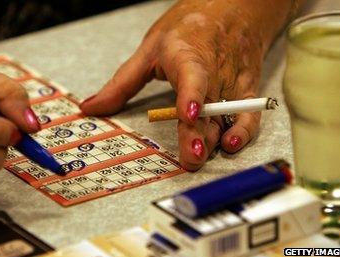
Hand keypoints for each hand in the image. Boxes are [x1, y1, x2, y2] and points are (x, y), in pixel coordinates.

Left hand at [80, 0, 291, 170]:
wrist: (235, 7)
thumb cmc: (190, 25)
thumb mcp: (149, 49)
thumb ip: (121, 83)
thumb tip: (90, 108)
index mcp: (187, 54)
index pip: (193, 76)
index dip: (192, 96)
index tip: (188, 115)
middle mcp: (214, 70)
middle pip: (208, 107)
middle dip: (200, 134)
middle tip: (191, 158)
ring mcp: (232, 80)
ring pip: (225, 116)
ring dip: (215, 139)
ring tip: (200, 158)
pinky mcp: (246, 89)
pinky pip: (249, 114)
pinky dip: (244, 130)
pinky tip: (231, 144)